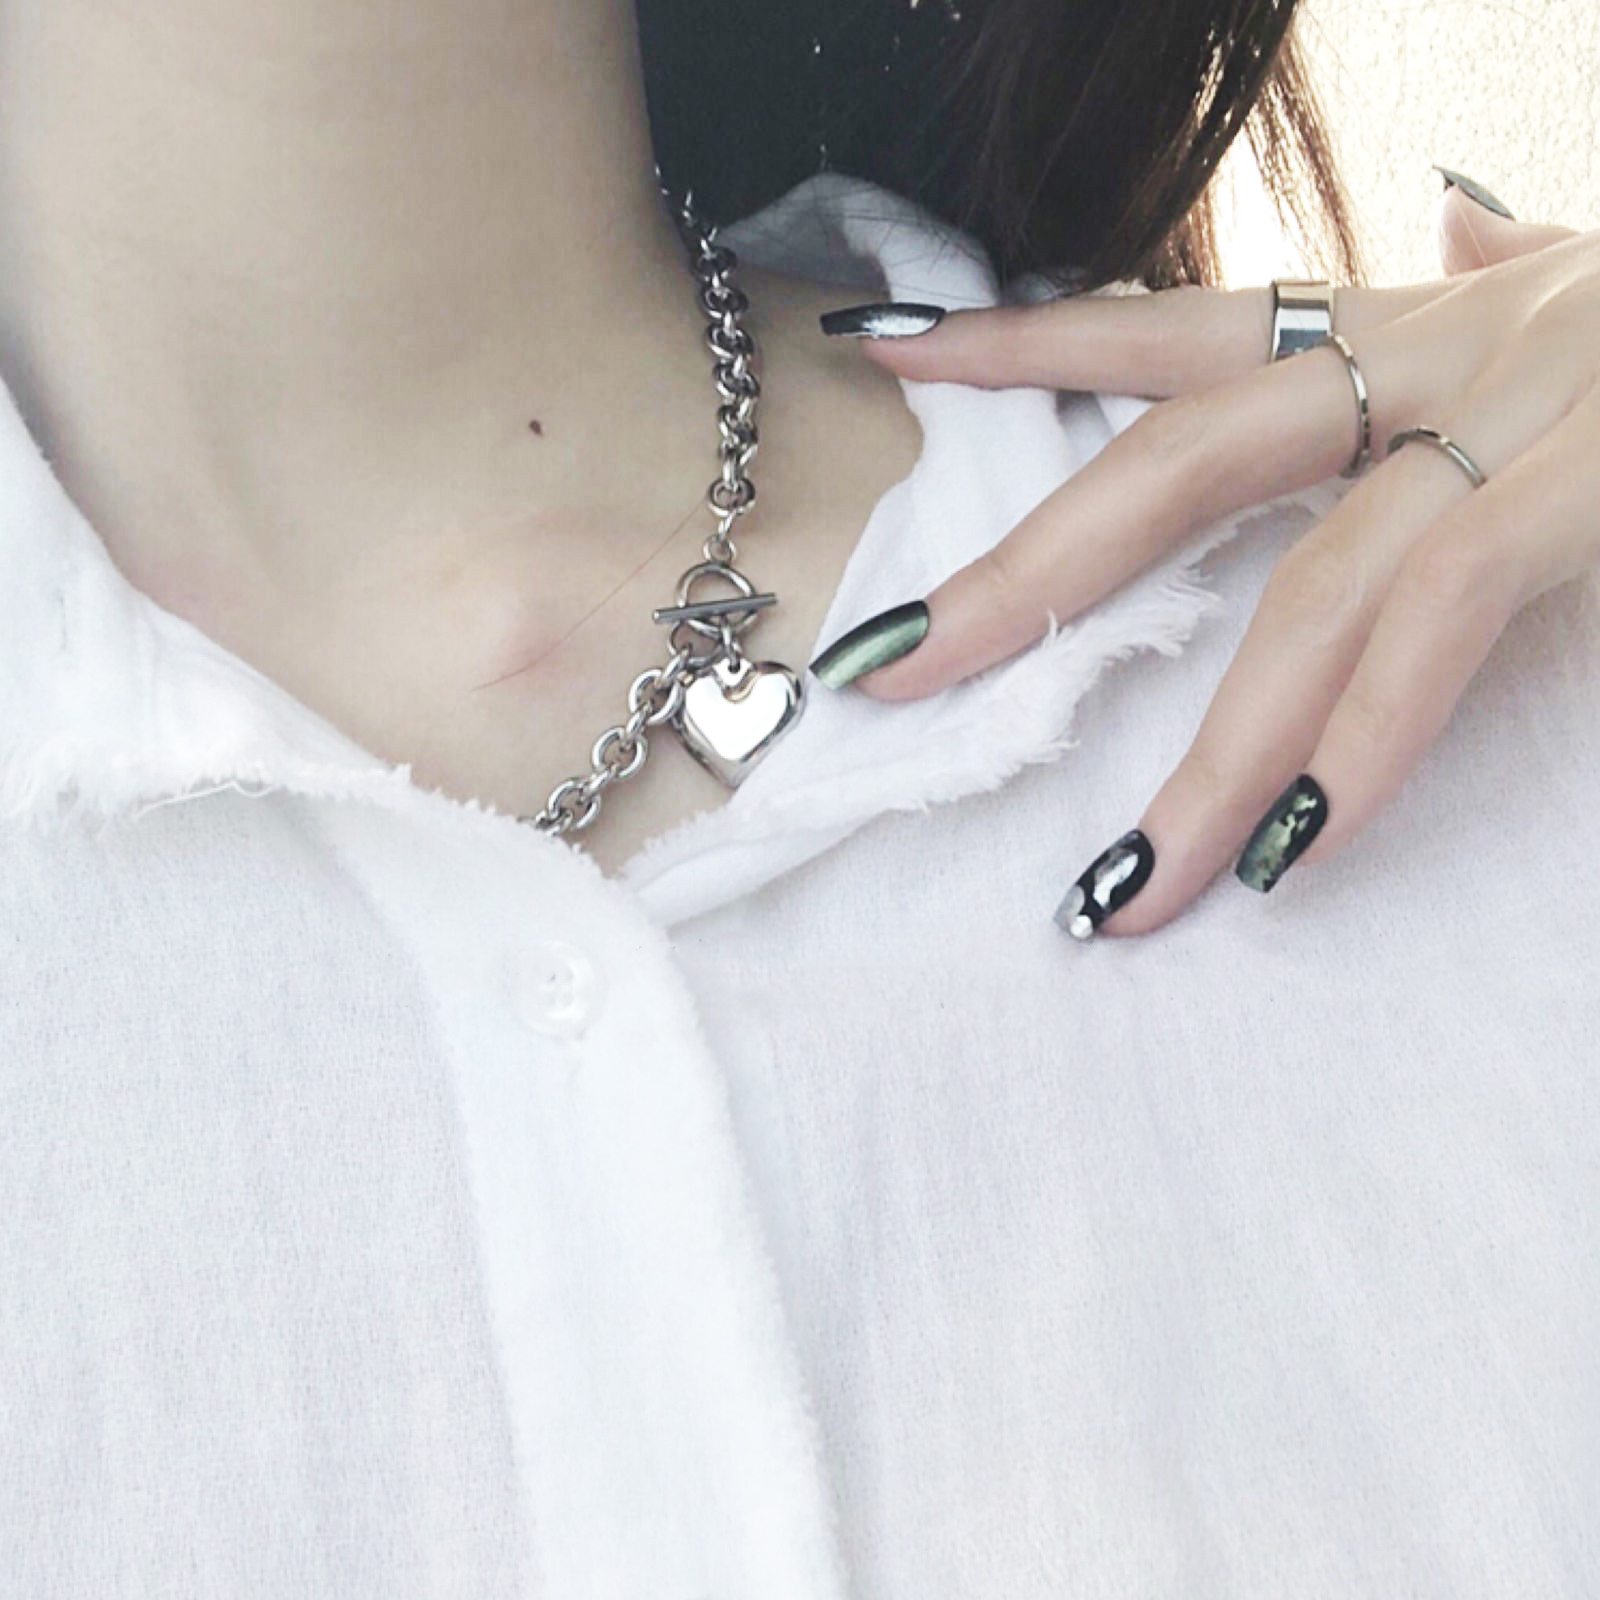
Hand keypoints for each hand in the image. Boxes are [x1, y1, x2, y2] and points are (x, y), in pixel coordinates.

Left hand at [813, 185, 1594, 936]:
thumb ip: (1503, 273)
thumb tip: (1449, 220)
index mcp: (1427, 324)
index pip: (1181, 323)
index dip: (1024, 334)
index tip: (885, 345)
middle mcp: (1459, 346)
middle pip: (1186, 447)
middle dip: (1029, 566)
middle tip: (889, 672)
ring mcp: (1543, 407)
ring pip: (1313, 581)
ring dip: (1215, 757)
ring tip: (1125, 891)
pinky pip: (1454, 611)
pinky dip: (1373, 732)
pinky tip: (1298, 844)